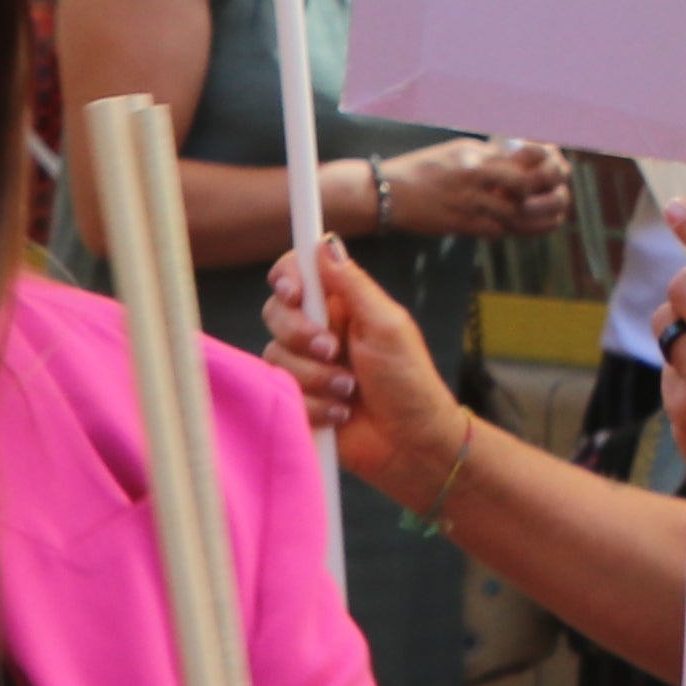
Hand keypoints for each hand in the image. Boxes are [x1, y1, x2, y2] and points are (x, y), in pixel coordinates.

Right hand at [267, 237, 469, 500]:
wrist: (410, 444)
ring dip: (315, 376)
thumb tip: (326, 241)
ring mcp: (305, 366)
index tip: (294, 294)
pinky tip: (340, 413)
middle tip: (333, 350)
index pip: (298, 272)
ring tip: (349, 390)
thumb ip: (353, 285)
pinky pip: (280, 393)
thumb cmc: (409, 380)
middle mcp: (318, 329)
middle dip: (301, 334)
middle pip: (276, 312)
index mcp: (341, 302)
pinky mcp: (298, 400)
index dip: (287, 277)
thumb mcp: (387, 326)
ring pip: (275, 356)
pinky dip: (312, 405)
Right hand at [385, 135, 573, 237]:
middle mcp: (474, 176)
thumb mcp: (456, 151)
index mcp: (475, 154)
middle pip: (524, 184)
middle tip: (555, 194)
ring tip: (544, 212)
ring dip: (532, 215)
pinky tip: (514, 226)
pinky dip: (509, 230)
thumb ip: (487, 156)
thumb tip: (519, 159)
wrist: (387, 193)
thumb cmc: (422, 169)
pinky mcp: (459, 224)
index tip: (555, 167)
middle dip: (546, 191)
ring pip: (513, 212)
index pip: (522, 156)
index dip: (546, 163)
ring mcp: (467, 202)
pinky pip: (495, 230)